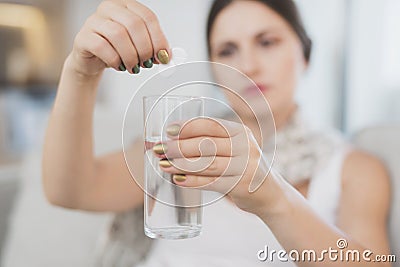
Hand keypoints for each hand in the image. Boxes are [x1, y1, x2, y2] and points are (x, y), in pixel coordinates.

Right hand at [69, 0, 169, 76]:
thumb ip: (153, 48)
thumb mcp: (138, 46)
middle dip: (145, 48)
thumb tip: (166, 56)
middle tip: (147, 63)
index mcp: (127, 6)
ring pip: (118, 35)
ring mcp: (94, 21)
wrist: (93, 60)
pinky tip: (119, 66)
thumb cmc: (117, 49)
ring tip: (134, 67)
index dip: (159, 38)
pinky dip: (115, 60)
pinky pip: (102, 46)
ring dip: (131, 56)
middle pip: (134, 24)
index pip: (148, 17)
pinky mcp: (83, 37)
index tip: (163, 55)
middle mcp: (110, 9)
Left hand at [154, 118, 272, 215]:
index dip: (187, 126)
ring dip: (182, 164)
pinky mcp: (241, 185)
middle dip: (179, 146)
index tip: (168, 130)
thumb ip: (211, 144)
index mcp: (241, 132)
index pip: (210, 125)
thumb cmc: (243, 168)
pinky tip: (178, 179)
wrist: (270, 194)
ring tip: (163, 164)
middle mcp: (245, 146)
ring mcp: (245, 166)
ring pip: (207, 163)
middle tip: (160, 149)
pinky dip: (193, 181)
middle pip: (206, 144)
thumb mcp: (234, 150)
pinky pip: (212, 182)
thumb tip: (173, 142)